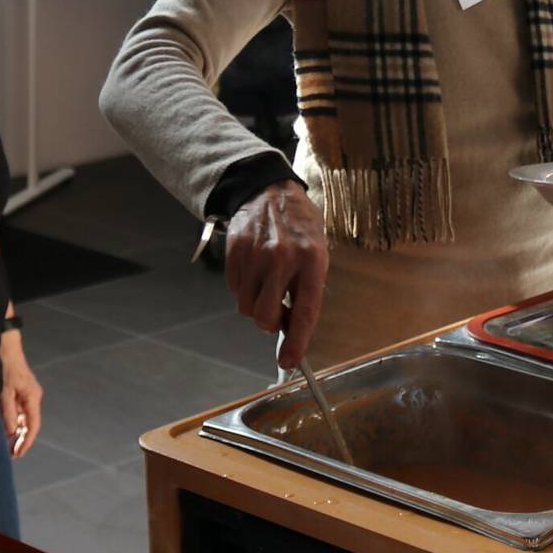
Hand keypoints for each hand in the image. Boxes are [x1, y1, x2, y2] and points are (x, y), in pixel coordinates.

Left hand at [0, 331, 43, 457]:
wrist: (4, 346)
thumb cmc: (5, 367)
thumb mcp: (4, 392)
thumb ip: (8, 413)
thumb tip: (12, 432)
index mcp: (33, 397)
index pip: (33, 425)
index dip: (26, 441)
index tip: (18, 454)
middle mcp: (32, 397)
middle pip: (29, 424)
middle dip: (22, 440)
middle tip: (12, 455)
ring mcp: (26, 394)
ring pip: (23, 418)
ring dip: (16, 432)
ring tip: (7, 447)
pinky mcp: (18, 391)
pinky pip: (18, 411)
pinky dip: (13, 422)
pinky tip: (5, 431)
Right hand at [226, 182, 329, 370]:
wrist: (269, 190)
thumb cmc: (299, 224)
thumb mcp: (317, 250)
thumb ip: (308, 287)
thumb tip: (294, 327)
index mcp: (312, 259)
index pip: (305, 311)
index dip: (297, 342)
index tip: (290, 361)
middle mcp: (283, 258)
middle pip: (266, 316)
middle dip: (270, 323)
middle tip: (277, 313)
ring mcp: (256, 255)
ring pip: (247, 307)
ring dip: (255, 305)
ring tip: (266, 285)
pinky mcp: (235, 253)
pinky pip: (235, 290)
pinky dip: (243, 289)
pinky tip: (254, 271)